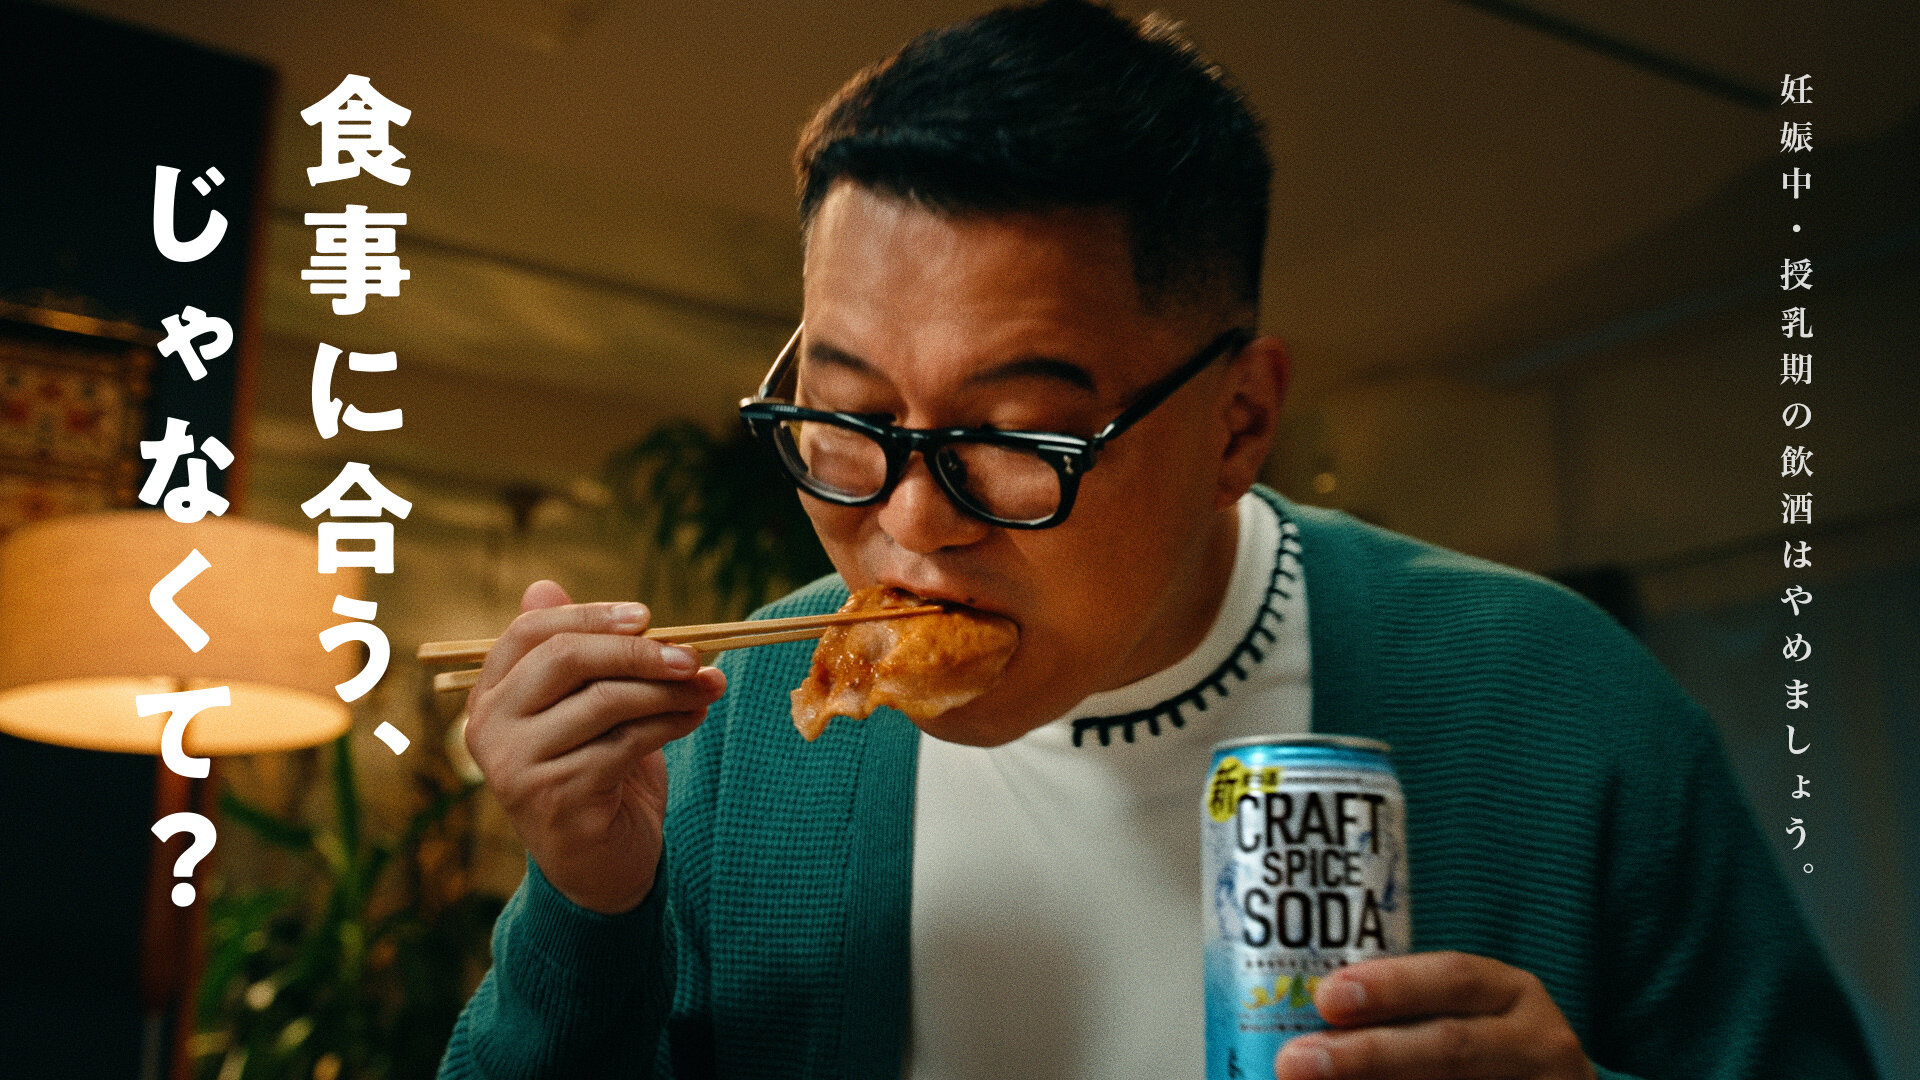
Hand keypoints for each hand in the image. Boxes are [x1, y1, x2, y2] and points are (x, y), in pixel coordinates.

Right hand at [462, 581, 726, 914]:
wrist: (601, 867)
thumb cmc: (595, 773)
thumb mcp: (584, 708)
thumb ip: (573, 654)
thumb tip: (543, 582)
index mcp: (490, 697)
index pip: (530, 632)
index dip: (591, 615)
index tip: (648, 616)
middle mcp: (491, 729)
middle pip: (565, 658)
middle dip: (638, 650)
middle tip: (692, 654)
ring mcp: (519, 767)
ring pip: (605, 700)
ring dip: (668, 689)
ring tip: (707, 687)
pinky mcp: (558, 797)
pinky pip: (627, 741)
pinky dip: (672, 723)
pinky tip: (695, 717)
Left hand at [1273, 952, 1594, 1079]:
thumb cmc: (1485, 1050)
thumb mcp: (1461, 1018)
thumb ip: (1399, 1017)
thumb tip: (1307, 1031)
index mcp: (1511, 993)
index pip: (1454, 978)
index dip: (1390, 986)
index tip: (1325, 997)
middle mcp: (1537, 1041)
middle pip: (1450, 1046)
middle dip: (1367, 1054)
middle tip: (1295, 1062)